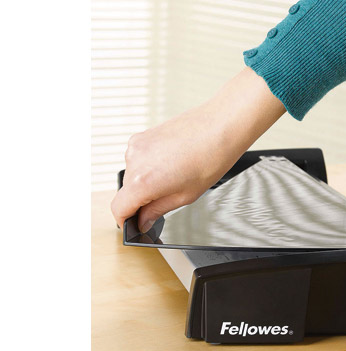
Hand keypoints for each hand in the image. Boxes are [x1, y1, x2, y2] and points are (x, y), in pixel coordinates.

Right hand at [111, 67, 285, 231]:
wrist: (221, 126)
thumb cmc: (211, 158)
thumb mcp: (185, 195)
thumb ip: (158, 210)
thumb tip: (144, 221)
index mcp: (143, 181)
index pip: (118, 208)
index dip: (126, 221)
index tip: (135, 224)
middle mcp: (134, 161)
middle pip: (127, 191)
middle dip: (142, 200)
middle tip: (169, 198)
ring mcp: (137, 145)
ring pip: (134, 174)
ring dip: (148, 181)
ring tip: (177, 175)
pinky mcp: (143, 135)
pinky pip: (140, 158)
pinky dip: (151, 165)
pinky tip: (174, 162)